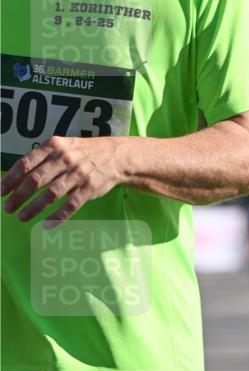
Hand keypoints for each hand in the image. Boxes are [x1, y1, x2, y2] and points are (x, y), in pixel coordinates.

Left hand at [1, 135, 125, 227]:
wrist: (116, 156)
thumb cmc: (83, 153)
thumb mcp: (62, 146)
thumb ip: (42, 157)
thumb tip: (17, 176)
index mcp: (54, 146)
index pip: (26, 163)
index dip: (11, 179)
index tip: (1, 191)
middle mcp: (65, 159)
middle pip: (36, 180)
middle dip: (19, 196)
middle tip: (8, 208)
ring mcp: (78, 174)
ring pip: (51, 194)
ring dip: (34, 208)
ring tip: (22, 217)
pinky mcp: (89, 188)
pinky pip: (71, 205)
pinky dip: (58, 217)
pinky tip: (47, 225)